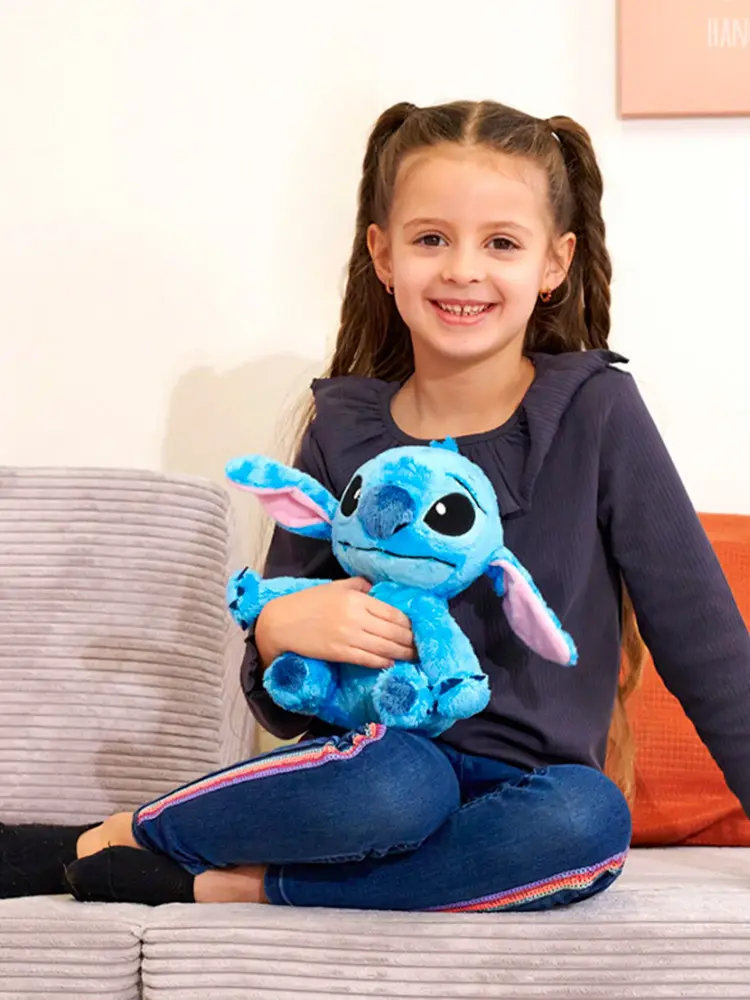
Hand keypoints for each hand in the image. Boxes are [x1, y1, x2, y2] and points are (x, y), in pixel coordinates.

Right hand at [255, 578, 414, 669]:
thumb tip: (379, 590)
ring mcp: (348, 636)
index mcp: (357, 598)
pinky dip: (383, 662)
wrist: (281, 622)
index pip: (393, 612)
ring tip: (414, 657)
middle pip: (393, 631)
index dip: (410, 623)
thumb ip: (360, 585)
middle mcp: (356, 616)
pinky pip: (368, 659)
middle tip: (422, 646)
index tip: (419, 628)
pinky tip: (392, 663)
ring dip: (402, 653)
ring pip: (385, 647)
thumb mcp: (335, 586)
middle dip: (411, 640)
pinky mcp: (339, 652)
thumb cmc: (308, 602)